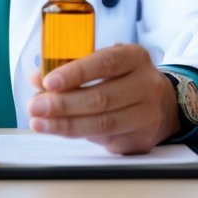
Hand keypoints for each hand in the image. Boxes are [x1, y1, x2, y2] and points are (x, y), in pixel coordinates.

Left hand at [26, 43, 178, 154]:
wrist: (163, 103)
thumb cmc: (124, 78)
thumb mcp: (103, 62)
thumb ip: (71, 67)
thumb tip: (36, 78)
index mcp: (135, 58)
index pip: (105, 63)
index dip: (76, 72)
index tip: (48, 81)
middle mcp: (146, 85)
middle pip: (101, 98)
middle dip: (62, 104)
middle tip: (34, 107)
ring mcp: (147, 115)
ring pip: (102, 124)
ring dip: (65, 125)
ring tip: (39, 123)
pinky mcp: (142, 140)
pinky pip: (105, 140)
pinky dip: (79, 134)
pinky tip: (60, 130)